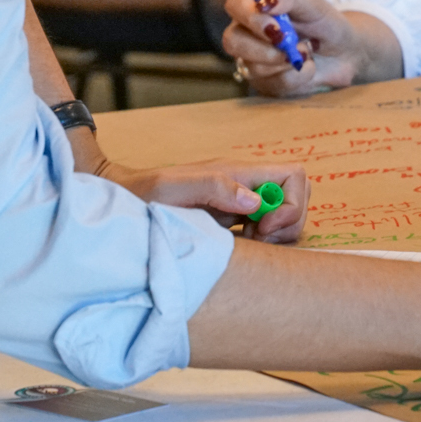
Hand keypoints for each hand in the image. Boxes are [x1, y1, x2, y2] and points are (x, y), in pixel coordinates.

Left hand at [97, 159, 309, 243]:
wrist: (124, 200)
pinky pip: (267, 230)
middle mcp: (244, 185)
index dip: (290, 204)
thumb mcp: (171, 189)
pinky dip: (262, 243)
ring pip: (285, 216)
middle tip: (255, 239)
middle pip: (296, 197)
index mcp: (237, 173)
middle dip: (287, 224)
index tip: (262, 227)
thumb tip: (255, 201)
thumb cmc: (141, 194)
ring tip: (244, 244)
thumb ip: (214, 187)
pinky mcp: (232, 220)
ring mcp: (240, 202)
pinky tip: (236, 248)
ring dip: (275, 236)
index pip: (294, 176)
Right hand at [221, 0, 391, 95]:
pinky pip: (273, 84)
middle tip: (289, 44)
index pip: (234, 4)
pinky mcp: (266, 84)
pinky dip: (296, 76)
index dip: (248, 14)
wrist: (345, 53)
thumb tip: (265, 3)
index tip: (274, 23)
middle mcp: (248, 34)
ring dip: (285, 60)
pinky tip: (308, 67)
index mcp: (255, 7)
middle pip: (232, 41)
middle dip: (264, 47)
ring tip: (307, 51)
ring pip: (252, 66)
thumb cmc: (325, 23)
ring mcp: (253, 61)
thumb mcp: (312, 3)